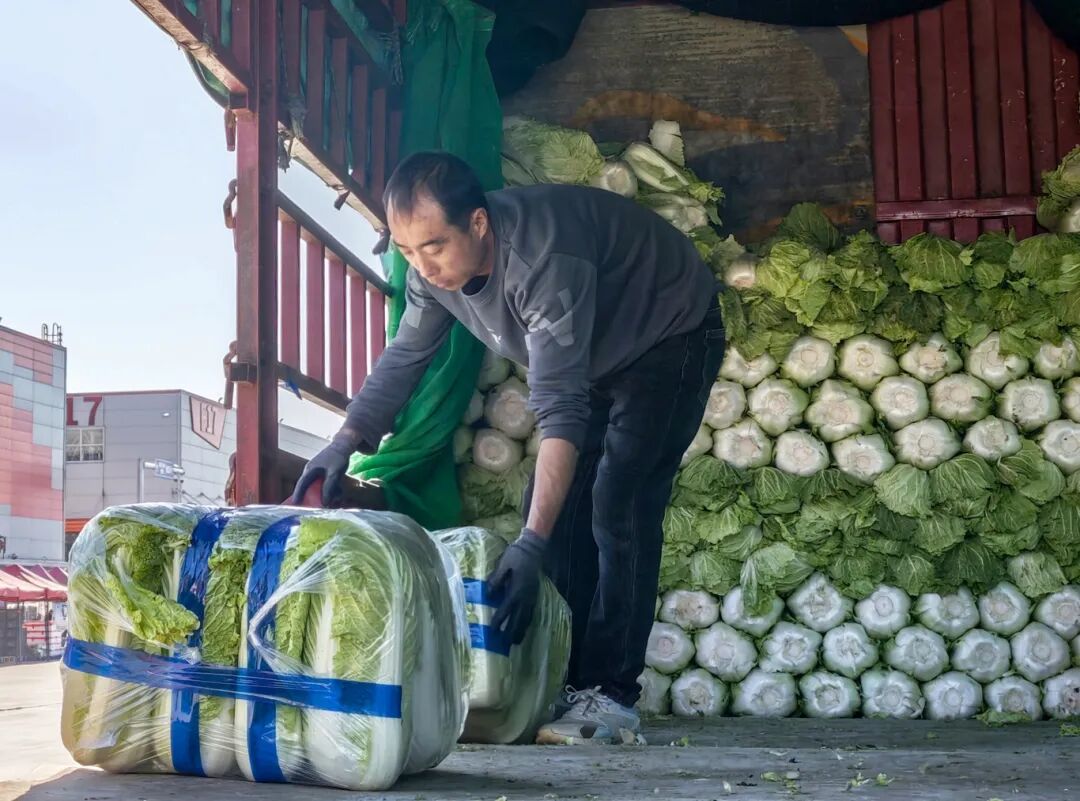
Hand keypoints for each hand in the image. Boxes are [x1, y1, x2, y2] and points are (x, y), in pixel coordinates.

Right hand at [290, 432, 357, 506]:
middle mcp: (313, 472)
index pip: (301, 485)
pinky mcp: (327, 475)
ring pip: (320, 488)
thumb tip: (325, 503)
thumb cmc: (337, 457)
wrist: (344, 446)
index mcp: (310, 470)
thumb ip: (329, 487)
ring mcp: (320, 473)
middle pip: (310, 488)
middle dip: (313, 498)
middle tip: (313, 509)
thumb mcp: (333, 473)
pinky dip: (332, 490)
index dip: (297, 495)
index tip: (294, 505)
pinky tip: (339, 494)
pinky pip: (327, 485)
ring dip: (326, 495)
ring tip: (333, 501)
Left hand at [489, 529, 545, 645]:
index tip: (492, 631)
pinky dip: (527, 622)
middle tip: (505, 644)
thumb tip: (488, 596)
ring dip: (521, 630)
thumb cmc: (515, 556)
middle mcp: (525, 596)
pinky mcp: (535, 594)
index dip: (499, 621)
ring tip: (515, 641)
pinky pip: (531, 612)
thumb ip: (495, 581)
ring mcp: (532, 596)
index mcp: (516, 590)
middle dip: (512, 632)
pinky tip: (524, 626)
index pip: (506, 610)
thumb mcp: (502, 566)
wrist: (533, 549)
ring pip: (527, 617)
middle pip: (519, 618)